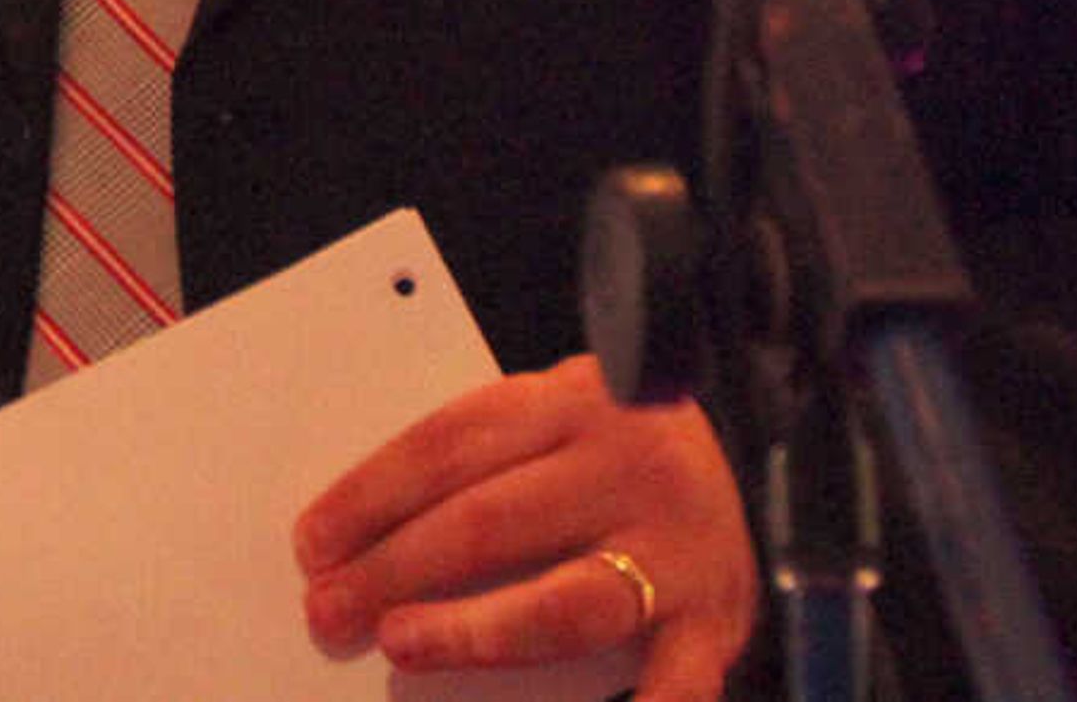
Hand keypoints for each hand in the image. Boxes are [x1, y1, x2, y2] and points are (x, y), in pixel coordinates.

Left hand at [293, 355, 757, 701]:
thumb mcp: (555, 417)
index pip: (448, 447)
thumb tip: (365, 540)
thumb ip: (484, 464)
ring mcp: (676, 549)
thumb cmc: (621, 447)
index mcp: (570, 402)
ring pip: (566, 601)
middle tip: (329, 607)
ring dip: (474, 630)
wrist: (762, 451)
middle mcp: (625, 466)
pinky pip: (676, 680)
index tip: (314, 543)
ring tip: (402, 643)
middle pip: (489, 521)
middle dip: (394, 569)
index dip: (371, 496)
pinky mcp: (717, 620)